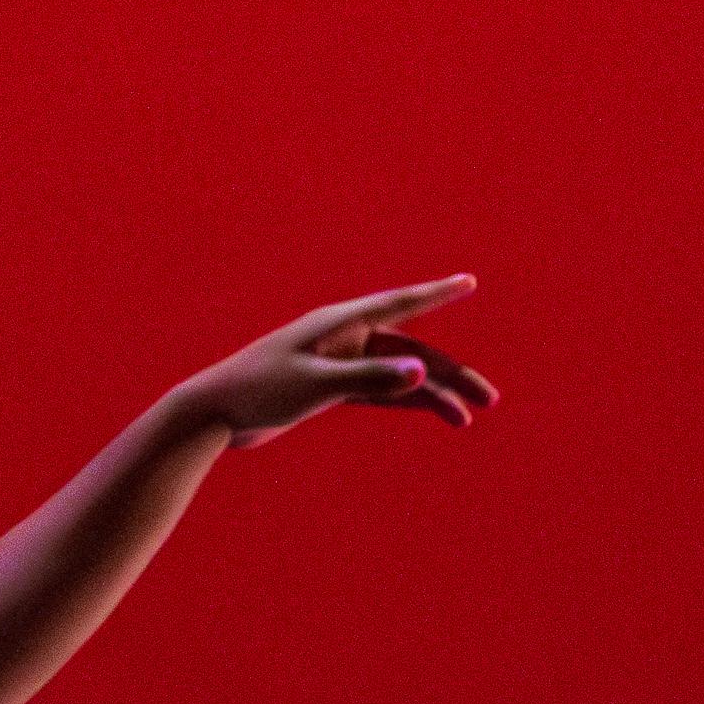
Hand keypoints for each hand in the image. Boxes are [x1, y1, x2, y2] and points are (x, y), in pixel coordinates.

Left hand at [157, 280, 495, 446]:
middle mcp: (344, 338)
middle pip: (412, 351)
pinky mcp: (331, 388)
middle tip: (489, 399)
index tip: (469, 283)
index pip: (400, 304)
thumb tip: (421, 371)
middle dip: (452, 373)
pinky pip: (383, 391)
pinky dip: (410, 402)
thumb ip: (372, 377)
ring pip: (402, 374)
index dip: (438, 293)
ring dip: (434, 394)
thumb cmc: (260, 391)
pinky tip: (438, 414)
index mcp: (339, 324)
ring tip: (465, 420)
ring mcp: (339, 363)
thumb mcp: (318, 385)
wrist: (215, 414)